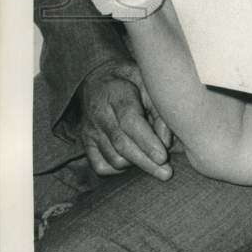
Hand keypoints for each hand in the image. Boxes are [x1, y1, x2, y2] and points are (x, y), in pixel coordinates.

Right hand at [77, 58, 173, 179]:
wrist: (99, 79)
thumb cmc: (131, 81)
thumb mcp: (149, 84)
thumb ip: (160, 111)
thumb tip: (166, 143)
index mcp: (116, 93)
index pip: (130, 121)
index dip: (147, 141)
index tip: (163, 156)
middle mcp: (99, 114)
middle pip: (122, 144)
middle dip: (146, 162)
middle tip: (166, 173)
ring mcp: (90, 130)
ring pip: (113, 158)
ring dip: (136, 164)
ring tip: (153, 160)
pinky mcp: (85, 143)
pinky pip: (101, 166)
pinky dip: (119, 169)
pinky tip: (133, 160)